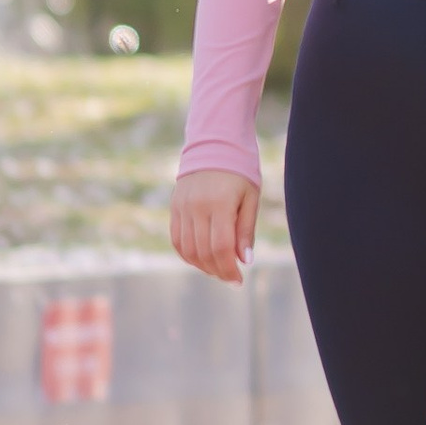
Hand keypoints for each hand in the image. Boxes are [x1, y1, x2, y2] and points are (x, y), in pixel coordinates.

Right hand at [170, 169, 258, 283]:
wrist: (215, 143)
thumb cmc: (240, 171)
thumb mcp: (251, 198)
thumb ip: (246, 230)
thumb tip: (245, 261)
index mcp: (219, 203)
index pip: (220, 247)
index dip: (228, 269)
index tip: (238, 281)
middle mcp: (197, 206)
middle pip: (203, 252)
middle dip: (218, 271)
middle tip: (231, 279)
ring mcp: (182, 207)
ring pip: (187, 249)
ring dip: (203, 266)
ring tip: (218, 270)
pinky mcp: (175, 207)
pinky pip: (177, 239)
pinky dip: (188, 254)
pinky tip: (202, 259)